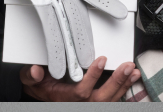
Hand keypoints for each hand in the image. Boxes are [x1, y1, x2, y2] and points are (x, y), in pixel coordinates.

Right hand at [20, 57, 140, 101]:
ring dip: (123, 85)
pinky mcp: (94, 101)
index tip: (101, 59)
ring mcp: (87, 104)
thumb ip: (31, 75)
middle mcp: (78, 103)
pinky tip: (131, 79)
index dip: (93, 77)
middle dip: (116, 82)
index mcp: (64, 97)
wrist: (41, 94)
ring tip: (133, 71)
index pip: (81, 91)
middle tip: (126, 67)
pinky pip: (111, 99)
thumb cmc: (39, 85)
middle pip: (101, 98)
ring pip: (109, 99)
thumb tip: (36, 70)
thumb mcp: (29, 79)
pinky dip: (123, 89)